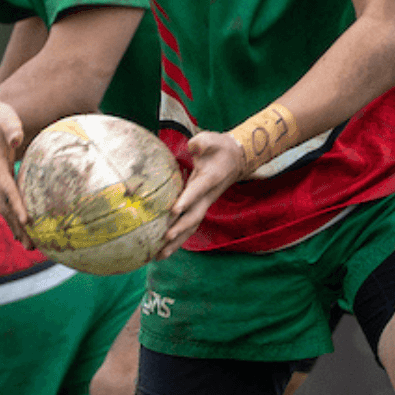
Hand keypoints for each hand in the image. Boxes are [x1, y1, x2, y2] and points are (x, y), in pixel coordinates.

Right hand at [0, 97, 30, 244]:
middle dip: (17, 226)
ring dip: (16, 225)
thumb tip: (17, 138)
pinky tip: (23, 223)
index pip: (7, 189)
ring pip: (4, 206)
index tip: (28, 221)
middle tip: (31, 246)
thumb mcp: (5, 118)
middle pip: (5, 206)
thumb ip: (11, 128)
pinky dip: (14, 212)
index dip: (17, 205)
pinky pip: (6, 199)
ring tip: (29, 244)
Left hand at [157, 131, 243, 257]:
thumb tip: (192, 147)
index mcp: (209, 179)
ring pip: (192, 227)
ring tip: (159, 255)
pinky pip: (189, 226)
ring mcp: (205, 204)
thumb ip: (202, 142)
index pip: (197, 191)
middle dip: (180, 228)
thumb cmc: (219, 148)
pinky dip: (178, 240)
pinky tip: (163, 250)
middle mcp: (208, 196)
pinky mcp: (200, 207)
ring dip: (177, 242)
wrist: (236, 159)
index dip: (186, 201)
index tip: (173, 211)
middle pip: (194, 216)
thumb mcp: (212, 139)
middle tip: (165, 238)